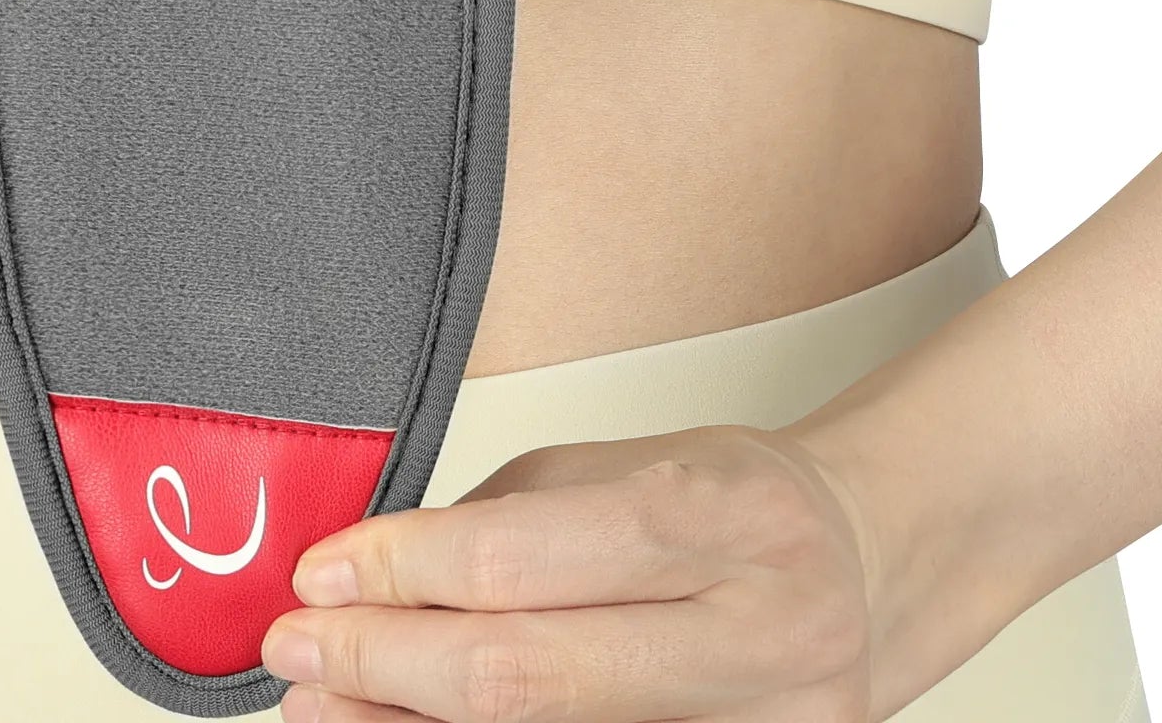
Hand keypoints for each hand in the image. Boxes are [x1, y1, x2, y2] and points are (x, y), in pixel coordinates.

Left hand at [262, 421, 877, 722]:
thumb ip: (510, 518)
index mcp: (728, 513)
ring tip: (327, 706)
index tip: (325, 571)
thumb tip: (376, 580)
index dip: (408, 569)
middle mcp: (758, 633)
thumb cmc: (735, 501)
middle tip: (298, 648)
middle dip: (387, 663)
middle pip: (534, 676)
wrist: (863, 568)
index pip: (535, 553)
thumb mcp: (628, 463)